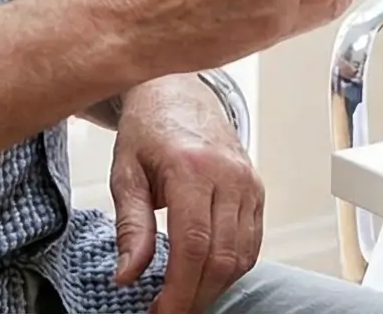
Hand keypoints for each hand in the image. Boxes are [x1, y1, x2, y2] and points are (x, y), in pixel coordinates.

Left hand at [110, 77, 260, 313]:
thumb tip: (128, 275)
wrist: (179, 91)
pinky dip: (231, 268)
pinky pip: (252, 243)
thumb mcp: (125, 172)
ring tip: (183, 299)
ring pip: (241, 256)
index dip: (179, 289)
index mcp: (192, 168)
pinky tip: (206, 276)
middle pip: (221, 257)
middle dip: (195, 296)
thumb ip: (129, 226)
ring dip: (214, 287)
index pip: (193, 245)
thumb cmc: (148, 130)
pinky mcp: (257, 190)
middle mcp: (229, 175)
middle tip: (168, 313)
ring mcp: (248, 182)